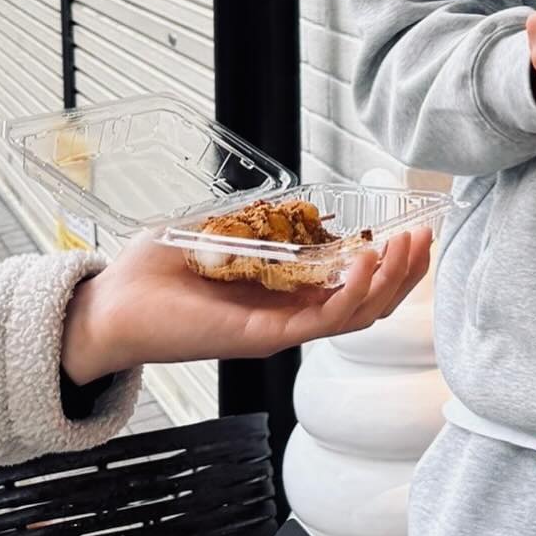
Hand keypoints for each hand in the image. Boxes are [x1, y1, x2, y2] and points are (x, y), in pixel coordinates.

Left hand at [61, 228, 432, 385]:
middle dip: (404, 273)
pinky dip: (353, 292)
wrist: (109, 306)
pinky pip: (323, 321)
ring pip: (356, 315)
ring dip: (390, 282)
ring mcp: (278, 328)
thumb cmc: (151, 275)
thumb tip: (286, 198)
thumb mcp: (214, 232)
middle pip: (367, 304)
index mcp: (282, 293)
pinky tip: (368, 260)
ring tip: (408, 246)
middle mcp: (287, 315)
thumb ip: (253, 219)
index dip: (387, 263)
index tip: (410, 230)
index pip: (350, 286)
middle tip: (426, 238)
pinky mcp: (262, 337)